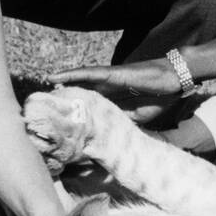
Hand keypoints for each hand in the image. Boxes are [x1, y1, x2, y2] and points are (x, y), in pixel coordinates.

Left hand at [50, 60, 183, 123]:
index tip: (55, 117)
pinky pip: (89, 73)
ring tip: (42, 85)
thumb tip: (108, 142)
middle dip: (63, 96)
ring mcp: (108, 80)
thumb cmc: (158, 100)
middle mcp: (106, 89)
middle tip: (42, 102)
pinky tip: (56, 76)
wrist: (173, 83)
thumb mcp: (135, 119)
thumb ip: (120, 125)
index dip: (72, 109)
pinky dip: (71, 74)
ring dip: (61, 82)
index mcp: (111, 100)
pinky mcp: (112, 73)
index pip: (87, 104)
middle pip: (80, 91)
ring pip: (79, 80)